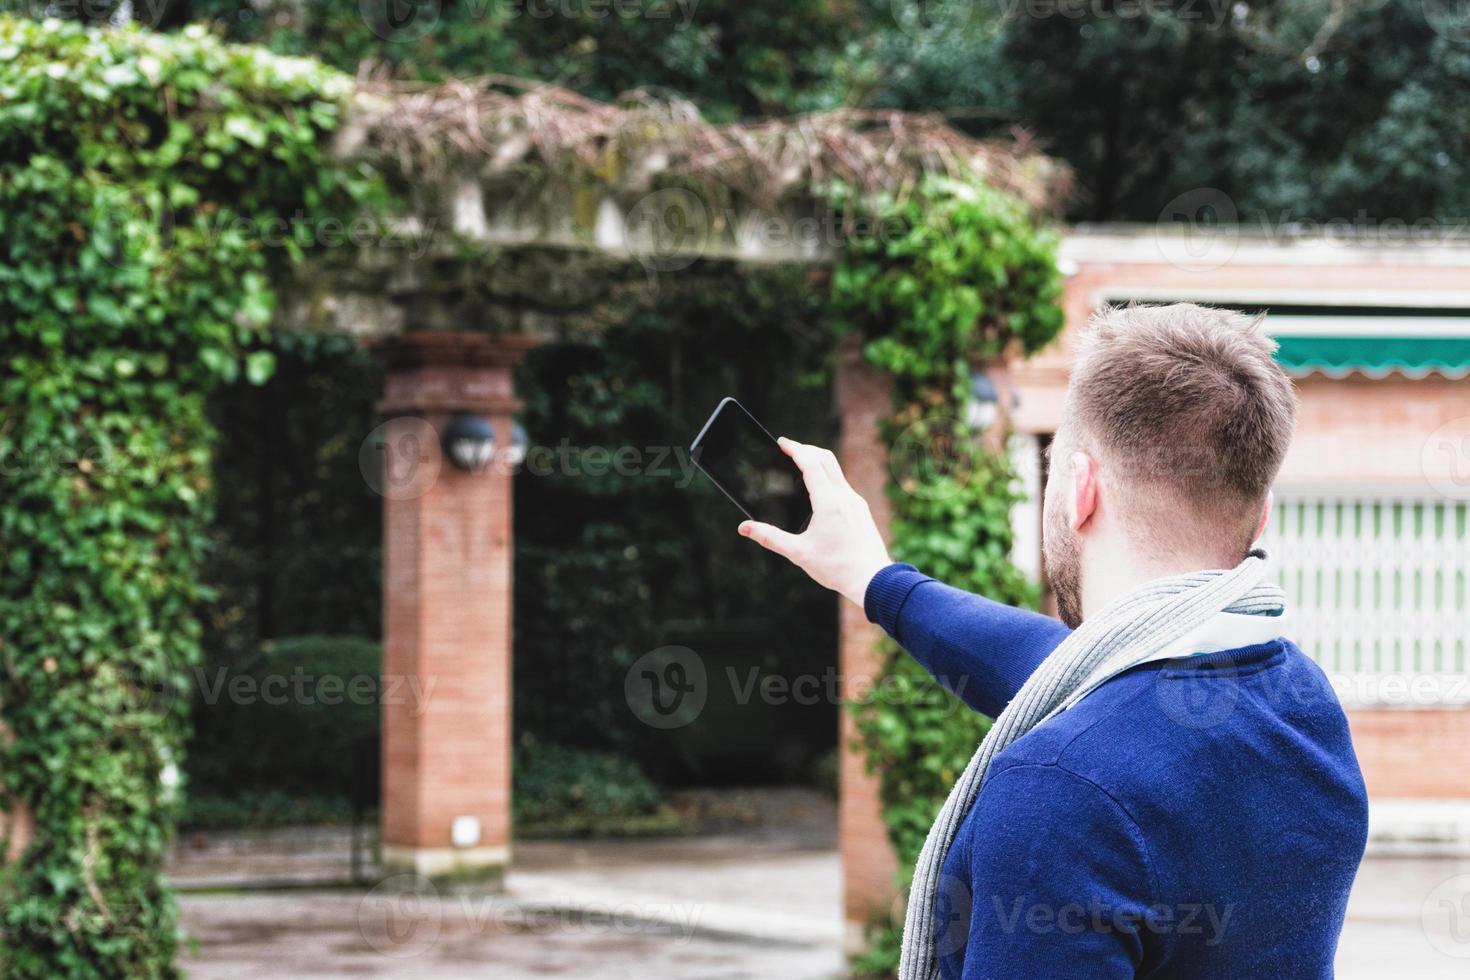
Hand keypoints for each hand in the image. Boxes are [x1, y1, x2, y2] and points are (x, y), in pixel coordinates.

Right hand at [738, 437, 891, 605]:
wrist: (873, 579)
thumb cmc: (836, 567)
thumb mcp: (798, 553)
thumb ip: (770, 538)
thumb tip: (744, 528)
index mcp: (828, 502)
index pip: (810, 464)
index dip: (795, 449)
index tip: (782, 442)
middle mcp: (845, 496)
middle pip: (826, 459)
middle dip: (806, 449)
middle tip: (789, 449)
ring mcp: (856, 502)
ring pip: (836, 471)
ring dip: (818, 463)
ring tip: (801, 467)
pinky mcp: (861, 510)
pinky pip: (843, 485)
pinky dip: (828, 478)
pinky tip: (820, 492)